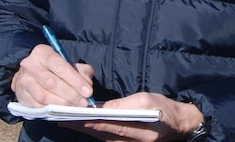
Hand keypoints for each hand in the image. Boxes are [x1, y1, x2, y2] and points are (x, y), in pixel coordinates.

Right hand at [11, 44, 95, 106]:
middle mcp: (30, 65)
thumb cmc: (54, 68)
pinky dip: (51, 109)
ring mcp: (23, 81)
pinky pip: (36, 105)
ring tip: (74, 108)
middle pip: (51, 82)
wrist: (30, 75)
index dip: (75, 80)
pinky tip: (62, 111)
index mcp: (42, 52)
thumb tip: (87, 84)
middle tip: (83, 103)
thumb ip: (81, 71)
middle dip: (70, 94)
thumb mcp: (69, 64)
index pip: (60, 66)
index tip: (88, 92)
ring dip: (61, 104)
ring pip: (43, 96)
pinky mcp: (21, 95)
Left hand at [65, 92, 203, 141]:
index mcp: (132, 132)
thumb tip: (97, 108)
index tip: (64, 115)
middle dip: (75, 124)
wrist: (179, 124)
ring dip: (80, 126)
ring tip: (62, 116)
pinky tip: (79, 121)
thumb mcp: (144, 100)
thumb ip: (120, 105)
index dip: (81, 120)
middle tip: (55, 115)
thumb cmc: (163, 109)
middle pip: (95, 132)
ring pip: (97, 134)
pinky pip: (103, 135)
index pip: (100, 126)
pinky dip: (90, 127)